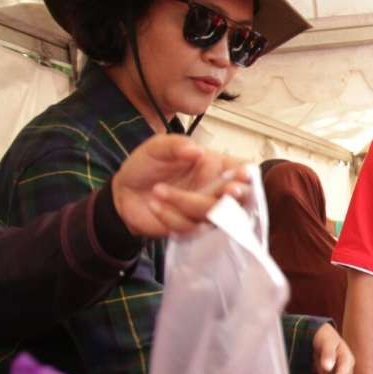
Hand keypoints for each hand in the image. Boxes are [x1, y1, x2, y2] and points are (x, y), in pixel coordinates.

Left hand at [111, 134, 247, 236]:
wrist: (123, 192)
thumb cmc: (146, 165)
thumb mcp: (157, 146)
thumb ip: (176, 145)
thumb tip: (198, 150)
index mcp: (216, 166)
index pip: (243, 172)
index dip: (249, 176)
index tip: (243, 175)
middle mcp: (216, 190)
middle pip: (238, 199)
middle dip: (233, 197)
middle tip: (227, 191)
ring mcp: (206, 211)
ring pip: (212, 215)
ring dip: (185, 202)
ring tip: (157, 190)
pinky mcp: (192, 229)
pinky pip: (191, 227)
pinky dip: (170, 215)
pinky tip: (155, 205)